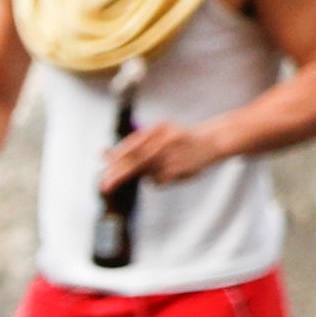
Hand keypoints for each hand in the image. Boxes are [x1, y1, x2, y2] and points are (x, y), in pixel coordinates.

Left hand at [101, 119, 227, 192]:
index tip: (104, 166)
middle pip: (135, 162)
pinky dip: (157, 180)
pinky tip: (171, 171)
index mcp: (158, 129)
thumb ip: (135, 143)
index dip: (115, 157)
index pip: (132, 146)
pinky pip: (157, 181)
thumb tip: (104, 155)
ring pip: (145, 174)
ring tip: (163, 164)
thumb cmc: (178, 139)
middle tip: (104, 186)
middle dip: (118, 176)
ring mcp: (173, 156)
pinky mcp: (178, 171)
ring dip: (144, 175)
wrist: (211, 141)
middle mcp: (165, 141)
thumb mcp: (158, 133)